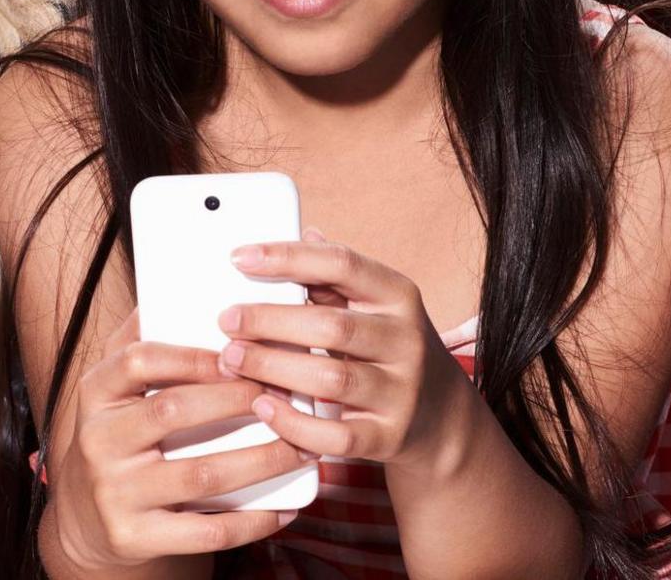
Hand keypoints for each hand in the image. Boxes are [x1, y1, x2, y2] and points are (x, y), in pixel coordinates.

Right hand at [48, 312, 309, 569]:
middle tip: (288, 393)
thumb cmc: (118, 436)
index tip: (241, 350)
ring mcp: (115, 494)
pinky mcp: (135, 538)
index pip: (138, 360)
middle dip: (239, 401)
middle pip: (174, 413)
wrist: (86, 520)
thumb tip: (186, 278)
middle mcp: (99, 441)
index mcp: (95, 393)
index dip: (192, 354)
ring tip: (303, 447)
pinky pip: (205, 532)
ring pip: (200, 475)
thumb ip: (141, 336)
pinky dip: (254, 521)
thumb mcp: (114, 386)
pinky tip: (287, 507)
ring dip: (262, 460)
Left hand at [220, 228, 477, 474]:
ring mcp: (401, 391)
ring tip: (233, 359)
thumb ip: (337, 277)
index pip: (343, 263)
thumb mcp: (377, 306)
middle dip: (270, 321)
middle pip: (332, 325)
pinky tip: (263, 406)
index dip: (288, 256)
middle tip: (226, 320)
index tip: (240, 257)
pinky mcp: (389, 436)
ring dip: (274, 367)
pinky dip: (294, 423)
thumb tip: (303, 232)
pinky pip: (336, 436)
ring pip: (331, 380)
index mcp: (398, 296)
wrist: (443, 417)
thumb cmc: (393, 349)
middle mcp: (406, 340)